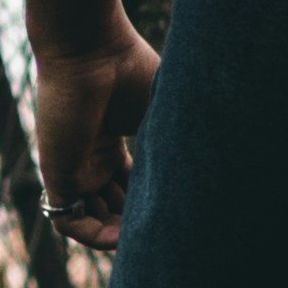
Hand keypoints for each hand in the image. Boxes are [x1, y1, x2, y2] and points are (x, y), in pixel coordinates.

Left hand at [33, 26, 157, 256]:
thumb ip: (180, 140)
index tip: (175, 207)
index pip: (128, 183)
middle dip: (136, 221)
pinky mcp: (57, 173)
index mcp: (110, 139)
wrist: (90, 49)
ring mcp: (72, 166)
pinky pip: (69, 220)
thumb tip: (230, 161)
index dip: (150, 200)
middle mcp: (90, 156)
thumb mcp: (162, 111)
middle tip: (164, 228)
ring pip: (91, 217)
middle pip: (112, 204)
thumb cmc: (127, 69)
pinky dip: (93, 236)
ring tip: (147, 238)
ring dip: (118, 234)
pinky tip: (120, 238)